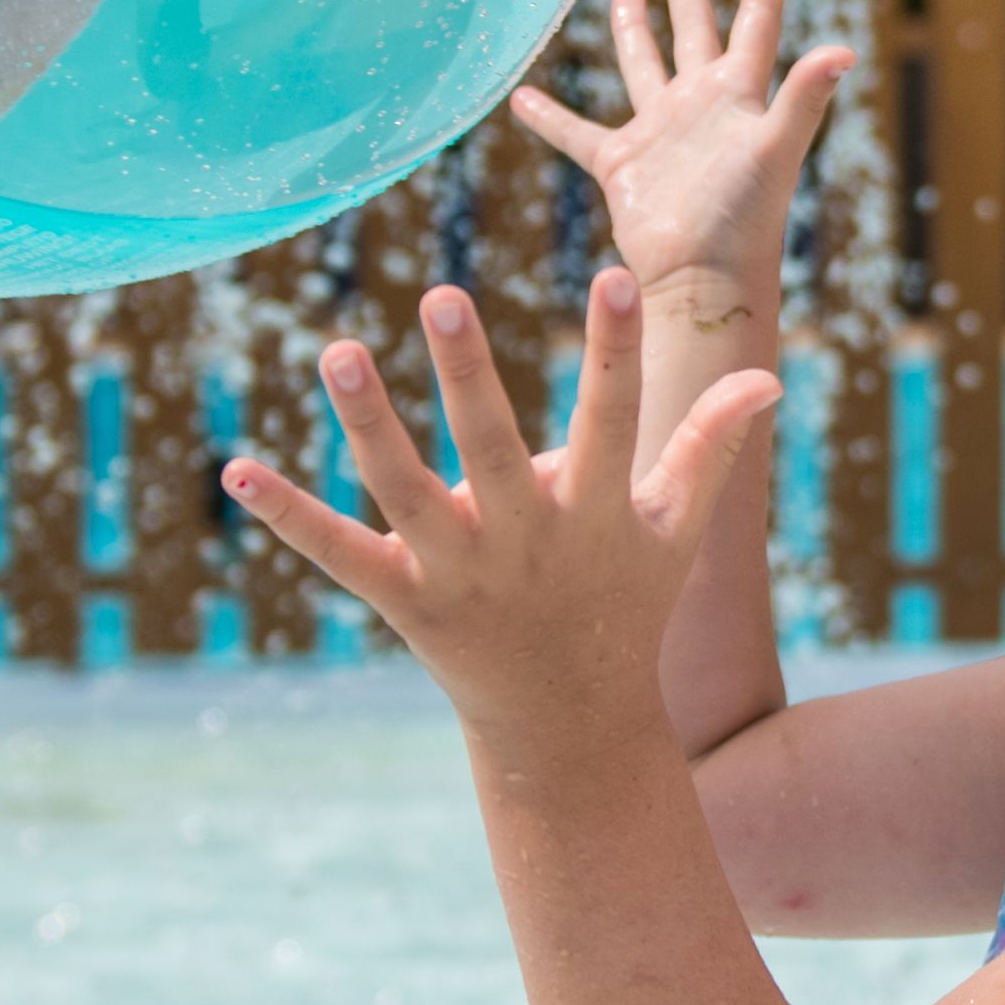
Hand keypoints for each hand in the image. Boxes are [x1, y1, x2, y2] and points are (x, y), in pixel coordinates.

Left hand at [224, 273, 782, 721]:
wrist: (570, 727)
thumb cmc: (625, 609)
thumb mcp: (676, 532)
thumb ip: (711, 446)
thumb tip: (768, 371)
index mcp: (594, 514)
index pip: (611, 419)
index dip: (615, 350)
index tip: (615, 277)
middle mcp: (524, 540)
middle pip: (490, 447)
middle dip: (468, 374)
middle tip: (442, 293)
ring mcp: (459, 572)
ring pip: (404, 491)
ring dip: (369, 425)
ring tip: (336, 350)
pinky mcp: (403, 600)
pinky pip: (338, 553)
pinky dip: (289, 514)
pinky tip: (236, 468)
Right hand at [510, 0, 850, 325]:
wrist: (703, 280)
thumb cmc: (747, 219)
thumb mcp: (777, 149)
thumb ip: (805, 97)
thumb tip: (845, 49)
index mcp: (741, 92)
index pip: (759, 15)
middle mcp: (702, 104)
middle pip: (697, 31)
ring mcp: (661, 133)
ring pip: (643, 67)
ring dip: (634, 32)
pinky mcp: (623, 166)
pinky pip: (579, 133)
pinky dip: (550, 118)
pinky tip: (522, 97)